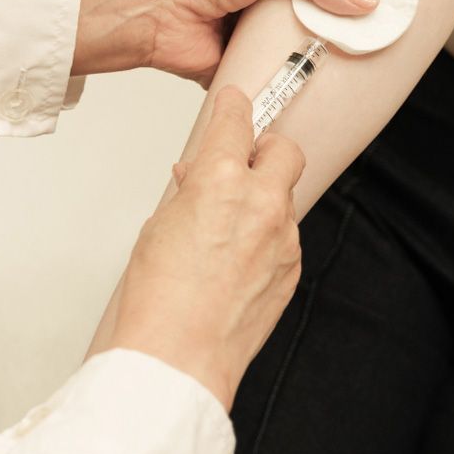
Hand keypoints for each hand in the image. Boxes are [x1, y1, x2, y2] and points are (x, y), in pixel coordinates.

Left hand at [73, 0, 378, 85]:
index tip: (376, 7)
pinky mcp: (230, 69)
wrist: (147, 11)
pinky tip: (304, 87)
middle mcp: (255, 5)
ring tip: (345, 65)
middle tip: (368, 41)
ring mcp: (242, 38)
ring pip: (286, 51)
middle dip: (331, 30)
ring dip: (307, 58)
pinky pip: (262, 79)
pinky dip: (278, 84)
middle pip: (305, 20)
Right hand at [104, 85, 303, 409]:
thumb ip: (189, 192)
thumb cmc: (161, 295)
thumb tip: (197, 180)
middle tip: (245, 158)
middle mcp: (260, 202)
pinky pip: (286, 234)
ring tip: (230, 223)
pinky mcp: (292, 267)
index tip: (235, 101)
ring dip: (263, 197)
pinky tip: (239, 255)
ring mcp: (283, 237)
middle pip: (285, 150)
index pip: (235, 123)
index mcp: (220, 181)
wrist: (180, 352)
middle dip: (266, 147)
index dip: (234, 106)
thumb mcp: (161, 225)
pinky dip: (267, 233)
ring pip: (285, 196)